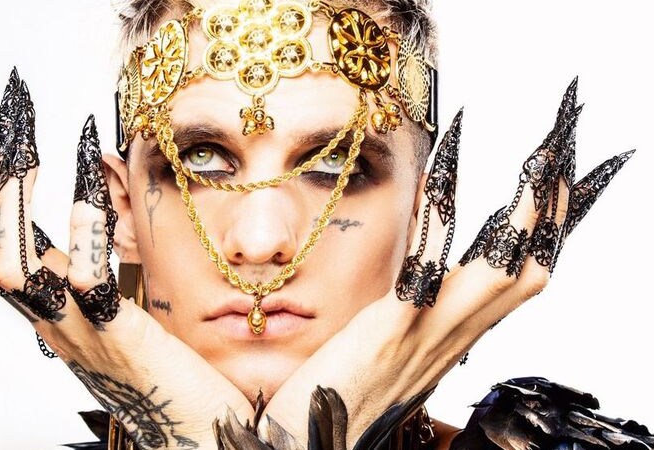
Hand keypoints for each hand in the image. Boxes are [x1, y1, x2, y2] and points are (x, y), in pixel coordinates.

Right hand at [0, 68, 253, 448]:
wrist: (196, 432)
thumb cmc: (167, 368)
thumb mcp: (123, 310)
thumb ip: (106, 265)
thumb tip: (102, 205)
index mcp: (57, 314)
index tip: (1, 147)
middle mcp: (56, 323)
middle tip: (1, 138)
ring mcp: (83, 333)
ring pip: (16, 272)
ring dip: (14, 210)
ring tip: (25, 157)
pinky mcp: (122, 340)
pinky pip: (87, 291)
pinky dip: (81, 244)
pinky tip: (89, 203)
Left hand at [250, 79, 633, 448]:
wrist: (312, 439)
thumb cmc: (344, 393)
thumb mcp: (392, 348)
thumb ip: (414, 312)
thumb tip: (423, 272)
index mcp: (451, 338)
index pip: (513, 284)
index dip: (543, 238)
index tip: (553, 189)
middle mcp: (450, 338)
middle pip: (527, 277)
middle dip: (551, 218)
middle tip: (557, 163)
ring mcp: (425, 335)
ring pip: (501, 278)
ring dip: (525, 220)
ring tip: (537, 167)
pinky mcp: (390, 333)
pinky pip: (425, 276)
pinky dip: (438, 227)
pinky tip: (438, 185)